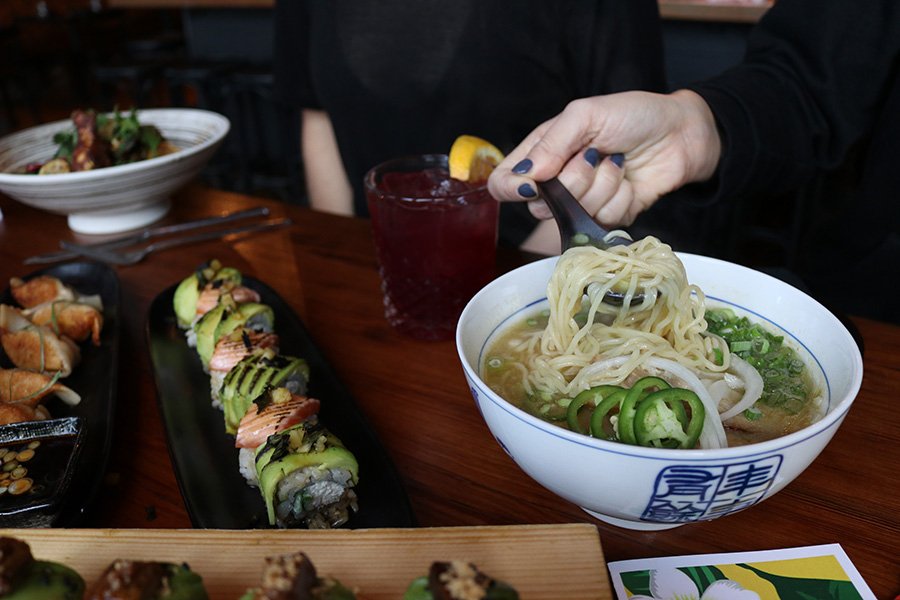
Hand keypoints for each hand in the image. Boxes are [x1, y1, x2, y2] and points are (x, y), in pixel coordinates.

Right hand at [488, 90, 721, 226]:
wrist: (680, 133)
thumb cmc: (633, 114)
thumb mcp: (586, 115)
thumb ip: (552, 143)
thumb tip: (525, 175)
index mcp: (542, 152)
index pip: (504, 183)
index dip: (512, 189)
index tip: (535, 184)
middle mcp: (556, 181)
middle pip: (540, 206)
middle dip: (574, 181)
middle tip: (595, 154)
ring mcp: (582, 202)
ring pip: (574, 214)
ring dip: (603, 186)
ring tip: (618, 162)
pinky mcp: (608, 217)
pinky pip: (602, 221)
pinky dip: (621, 198)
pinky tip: (630, 180)